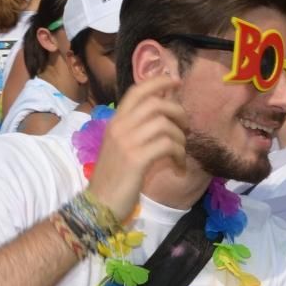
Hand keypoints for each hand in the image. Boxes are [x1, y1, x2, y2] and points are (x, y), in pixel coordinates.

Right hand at [85, 76, 185, 219]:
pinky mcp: (136, 159)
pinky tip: (178, 168)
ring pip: (165, 124)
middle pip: (156, 104)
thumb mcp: (122, 147)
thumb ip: (138, 129)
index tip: (176, 81)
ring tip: (180, 153)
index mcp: (115, 121)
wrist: (99, 204)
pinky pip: (168, 146)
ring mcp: (127, 142)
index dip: (158, 81)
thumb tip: (164, 114)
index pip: (137, 91)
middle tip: (185, 127)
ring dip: (180, 138)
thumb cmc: (115, 177)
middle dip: (178, 112)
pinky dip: (179, 156)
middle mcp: (119, 127)